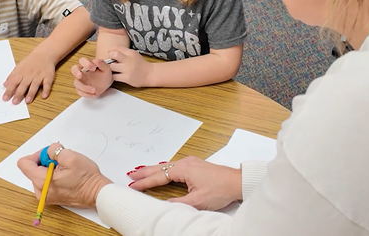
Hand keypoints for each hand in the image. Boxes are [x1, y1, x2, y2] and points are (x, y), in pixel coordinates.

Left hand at [3, 52, 55, 103]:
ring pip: (35, 85)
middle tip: (14, 102)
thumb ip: (12, 76)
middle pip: (23, 85)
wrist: (44, 54)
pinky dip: (46, 90)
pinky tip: (44, 96)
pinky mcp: (48, 76)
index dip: (9, 90)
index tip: (5, 98)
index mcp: (22, 72)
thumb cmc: (31, 62)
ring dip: (31, 93)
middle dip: (19, 94)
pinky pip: (47, 84)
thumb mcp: (19, 67)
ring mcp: (39, 76)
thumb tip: (5, 85)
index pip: (14, 82)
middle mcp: (30, 75)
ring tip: (27, 101)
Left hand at [17, 142, 111, 208]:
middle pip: (32, 168)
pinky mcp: (50, 196)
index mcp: (42, 181)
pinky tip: (65, 175)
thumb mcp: (70, 156)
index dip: (37, 154)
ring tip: (65, 169)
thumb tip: (47, 151)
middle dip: (46, 161)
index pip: (24, 164)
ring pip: (39, 174)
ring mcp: (45, 195)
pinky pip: (45, 181)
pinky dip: (53, 175)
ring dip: (50, 168)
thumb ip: (53, 150)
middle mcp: (40, 191)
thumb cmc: (86, 178)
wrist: (97, 193)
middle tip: (62, 162)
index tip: (49, 154)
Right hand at [71, 57, 113, 97]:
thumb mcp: (106, 69)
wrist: (107, 83)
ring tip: (94, 90)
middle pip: (73, 69)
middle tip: (80, 75)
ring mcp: (81, 80)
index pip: (82, 60)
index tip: (93, 68)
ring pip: (76, 83)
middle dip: (75, 72)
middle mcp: (82, 71)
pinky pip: (80, 92)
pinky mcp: (81, 89)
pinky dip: (86, 94)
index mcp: (87, 64)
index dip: (86, 63)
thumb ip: (102, 64)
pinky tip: (94, 94)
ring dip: (84, 87)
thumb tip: (96, 60)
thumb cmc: (105, 74)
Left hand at [103, 48, 153, 87]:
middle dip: (110, 57)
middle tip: (112, 61)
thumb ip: (123, 52)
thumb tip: (110, 51)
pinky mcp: (127, 78)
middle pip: (113, 55)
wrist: (150, 74)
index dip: (111, 50)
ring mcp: (127, 69)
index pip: (115, 47)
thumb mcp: (133, 54)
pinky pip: (114, 76)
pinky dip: (115, 76)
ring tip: (115, 69)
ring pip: (112, 66)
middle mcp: (129, 60)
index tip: (112, 54)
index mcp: (130, 53)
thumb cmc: (139, 63)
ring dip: (112, 68)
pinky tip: (118, 75)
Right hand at [127, 157, 241, 210]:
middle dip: (145, 172)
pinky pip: (174, 166)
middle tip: (131, 175)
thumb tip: (163, 205)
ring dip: (153, 170)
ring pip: (167, 166)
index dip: (145, 182)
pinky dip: (163, 169)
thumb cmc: (221, 189)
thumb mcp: (197, 201)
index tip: (132, 186)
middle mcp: (186, 163)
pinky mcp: (196, 166)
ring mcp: (191, 163)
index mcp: (183, 169)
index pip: (159, 176)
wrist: (238, 182)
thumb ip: (177, 203)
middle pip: (160, 167)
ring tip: (141, 173)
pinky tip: (161, 170)